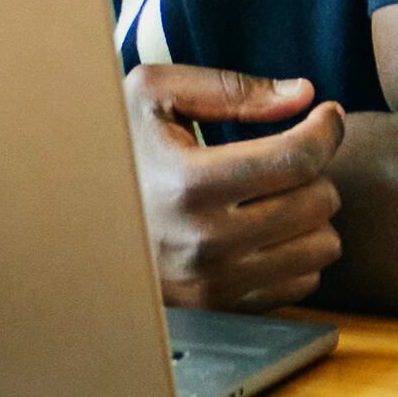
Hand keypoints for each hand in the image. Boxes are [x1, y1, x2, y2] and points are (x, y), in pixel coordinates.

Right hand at [127, 64, 345, 314]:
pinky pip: (304, 282)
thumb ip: (230, 88)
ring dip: (311, 216)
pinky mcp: (223, 309)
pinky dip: (297, 254)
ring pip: (323, 245)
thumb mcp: (151, 96)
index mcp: (187, 183)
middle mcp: (204, 241)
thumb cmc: (118, 149)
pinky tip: (264, 232)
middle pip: (318, 200)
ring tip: (275, 196)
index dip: (325, 129)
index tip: (326, 116)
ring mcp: (215, 282)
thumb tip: (305, 96)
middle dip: (313, 171)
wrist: (71, 218)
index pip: (297, 158)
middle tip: (285, 158)